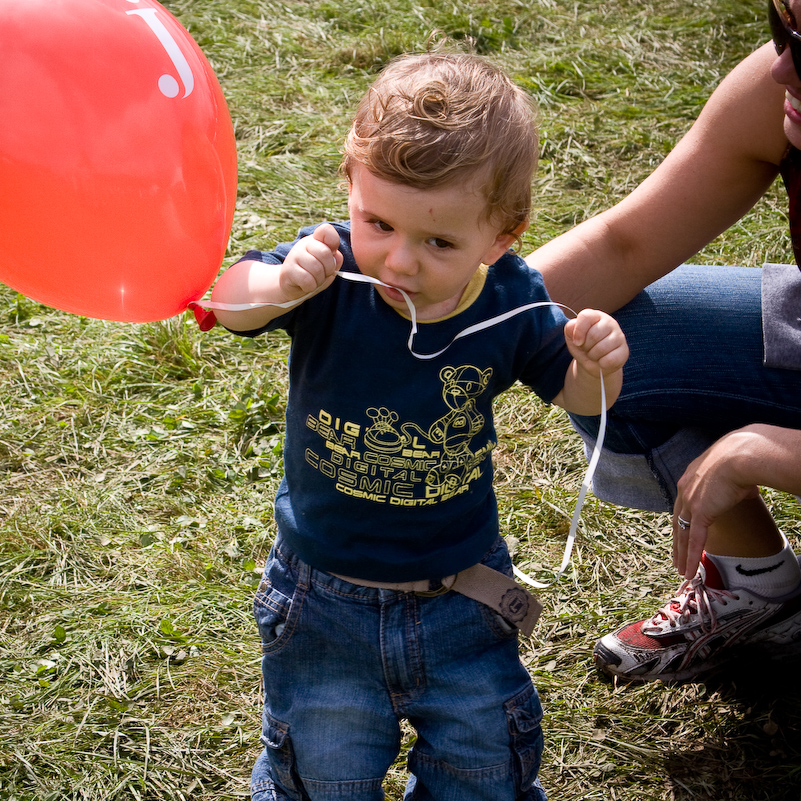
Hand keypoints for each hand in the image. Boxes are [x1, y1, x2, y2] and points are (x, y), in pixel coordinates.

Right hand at [280, 223, 342, 301]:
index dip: (333, 240)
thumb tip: (336, 256)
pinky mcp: (287, 270)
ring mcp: (294, 256)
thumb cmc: (314, 273)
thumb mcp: (328, 265)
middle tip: (323, 273)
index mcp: (316, 239)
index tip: (332, 252)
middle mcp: (304, 244)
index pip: (326, 230)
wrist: (292, 285)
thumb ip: (335, 259)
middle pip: (325, 254)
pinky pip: (307, 280)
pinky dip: (310, 286)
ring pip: (316, 269)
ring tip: (314, 279)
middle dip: (329, 269)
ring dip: (319, 280)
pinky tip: (306, 285)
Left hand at [564, 309, 628, 377]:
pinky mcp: (624, 351)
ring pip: (602, 348)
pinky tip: (602, 361)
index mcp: (595, 316)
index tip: (577, 342)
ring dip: (593, 356)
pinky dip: (602, 363)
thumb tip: (572, 326)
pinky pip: (610, 359)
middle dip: (586, 346)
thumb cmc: (583, 347)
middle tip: (587, 349)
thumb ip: (570, 329)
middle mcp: (609, 323)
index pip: (586, 316)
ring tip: (594, 355)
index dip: (579, 331)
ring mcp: (619, 336)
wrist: (593, 364)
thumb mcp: (572, 337)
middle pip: (594, 334)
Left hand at [672, 432, 760, 578]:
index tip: (680, 533)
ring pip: (681, 535)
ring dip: (680, 554)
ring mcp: (690, 502)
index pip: (681, 506)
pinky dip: (690, 557)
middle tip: (675, 556)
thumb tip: (748, 489)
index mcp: (689, 479)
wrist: (740, 455)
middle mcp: (684, 491)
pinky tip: (688, 570)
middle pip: (676, 521)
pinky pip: (693, 540)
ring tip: (680, 570)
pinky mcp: (700, 512)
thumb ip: (734, 485)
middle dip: (676, 542)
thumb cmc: (741, 458)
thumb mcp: (731, 472)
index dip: (681, 522)